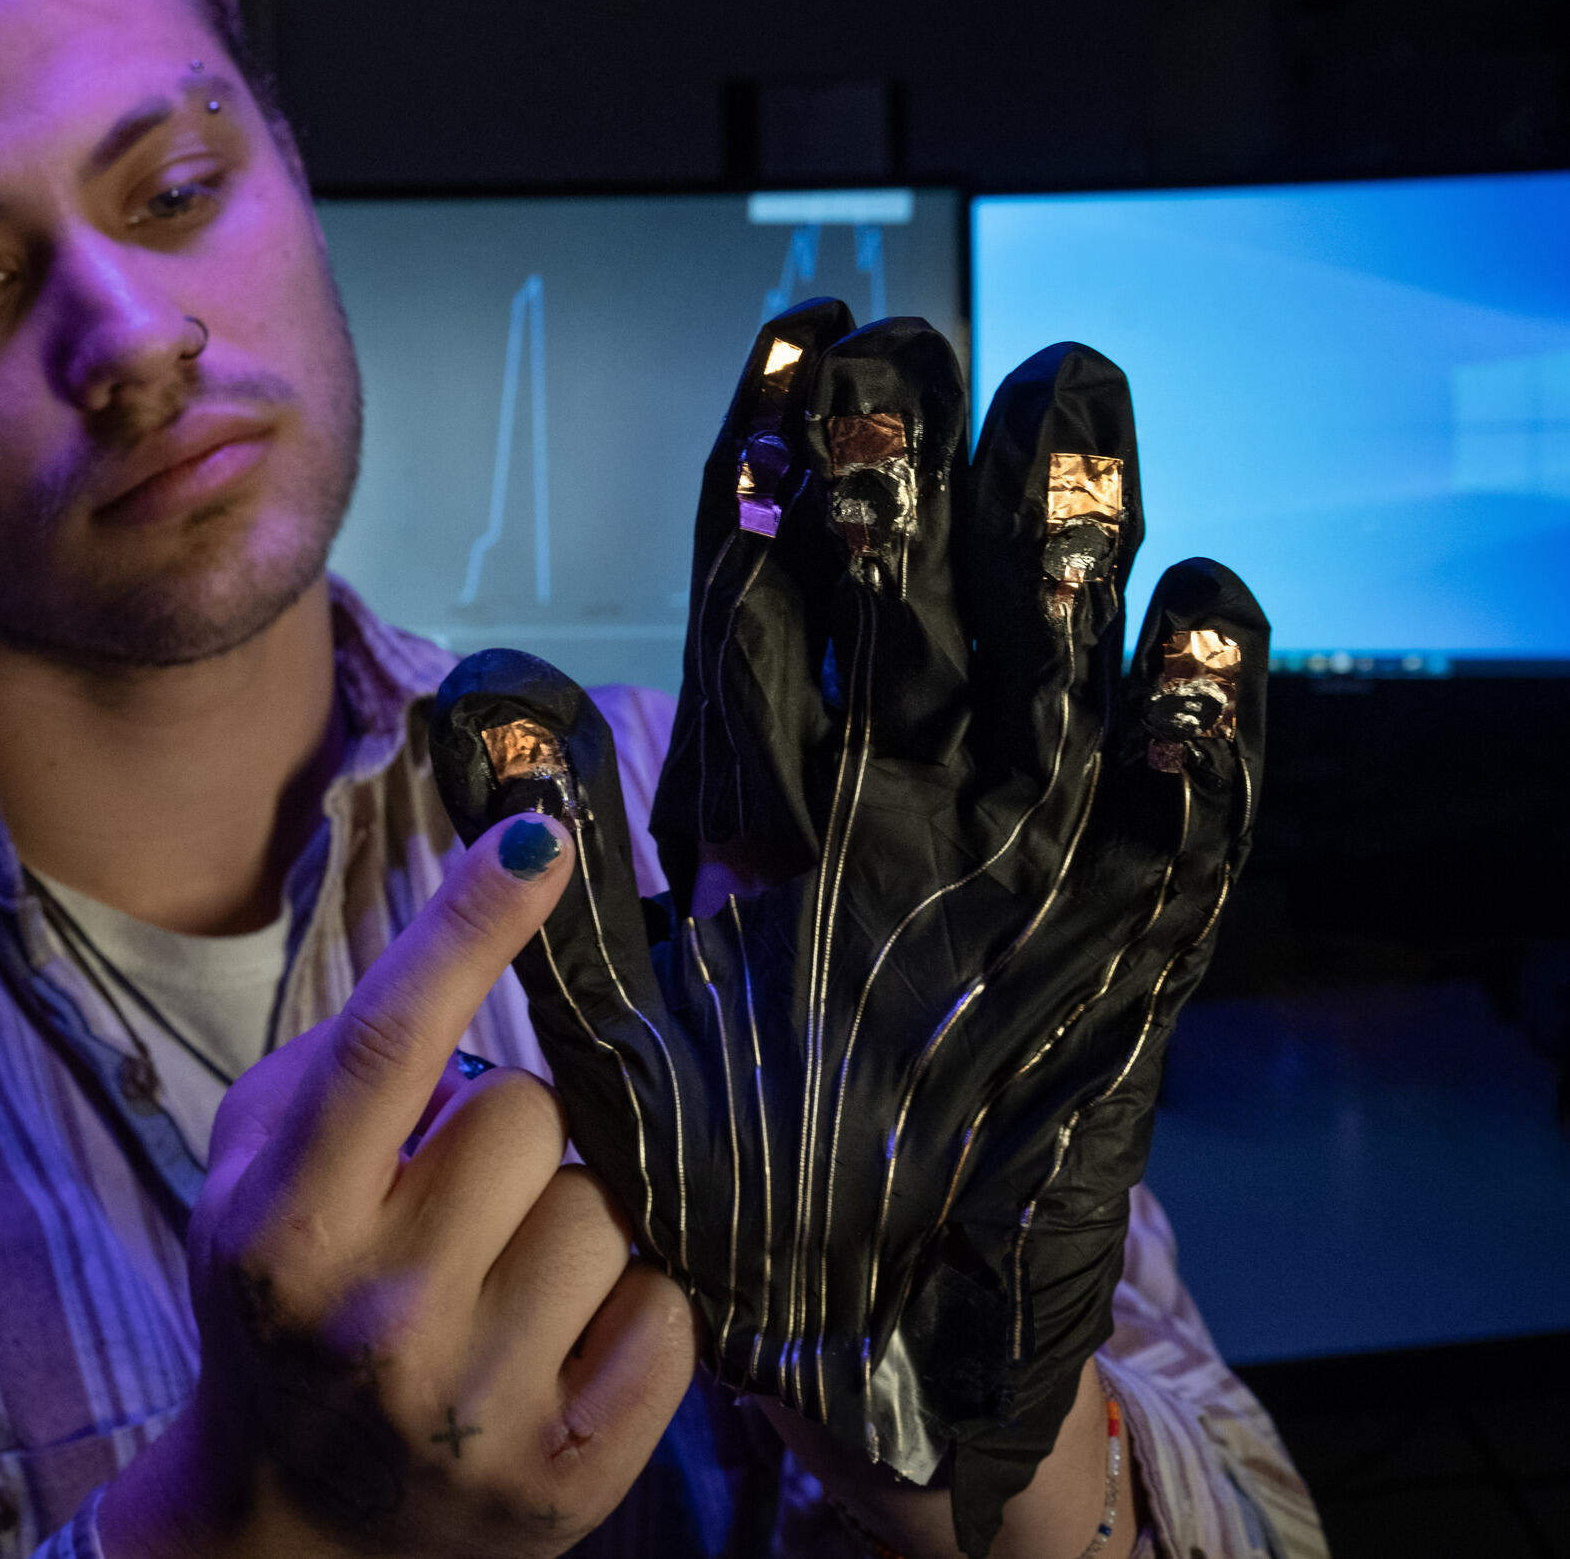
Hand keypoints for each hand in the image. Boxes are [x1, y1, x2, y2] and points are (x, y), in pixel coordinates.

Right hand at [98, 813, 696, 1558]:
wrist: (292, 1520)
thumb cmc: (283, 1297)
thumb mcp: (257, 1173)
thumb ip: (343, 1063)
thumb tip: (477, 937)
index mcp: (283, 1225)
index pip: (386, 1047)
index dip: (467, 927)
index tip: (538, 835)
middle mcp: (373, 1318)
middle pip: (526, 1118)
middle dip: (511, 1130)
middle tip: (464, 1191)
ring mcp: (474, 1407)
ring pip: (607, 1212)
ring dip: (572, 1221)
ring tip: (507, 1277)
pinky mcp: (567, 1481)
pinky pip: (669, 1315)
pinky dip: (633, 1311)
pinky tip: (564, 1341)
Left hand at [429, 304, 1264, 1557]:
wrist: (852, 1334)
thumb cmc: (722, 1180)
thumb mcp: (618, 1018)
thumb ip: (563, 863)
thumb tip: (472, 693)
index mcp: (771, 801)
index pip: (769, 593)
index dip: (782, 465)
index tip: (792, 335)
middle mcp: (898, 805)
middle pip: (914, 602)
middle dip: (914, 472)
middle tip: (913, 348)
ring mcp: (1018, 866)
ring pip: (1046, 672)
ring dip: (1053, 546)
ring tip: (1062, 404)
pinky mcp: (1122, 953)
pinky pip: (1176, 826)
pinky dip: (1195, 728)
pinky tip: (1197, 613)